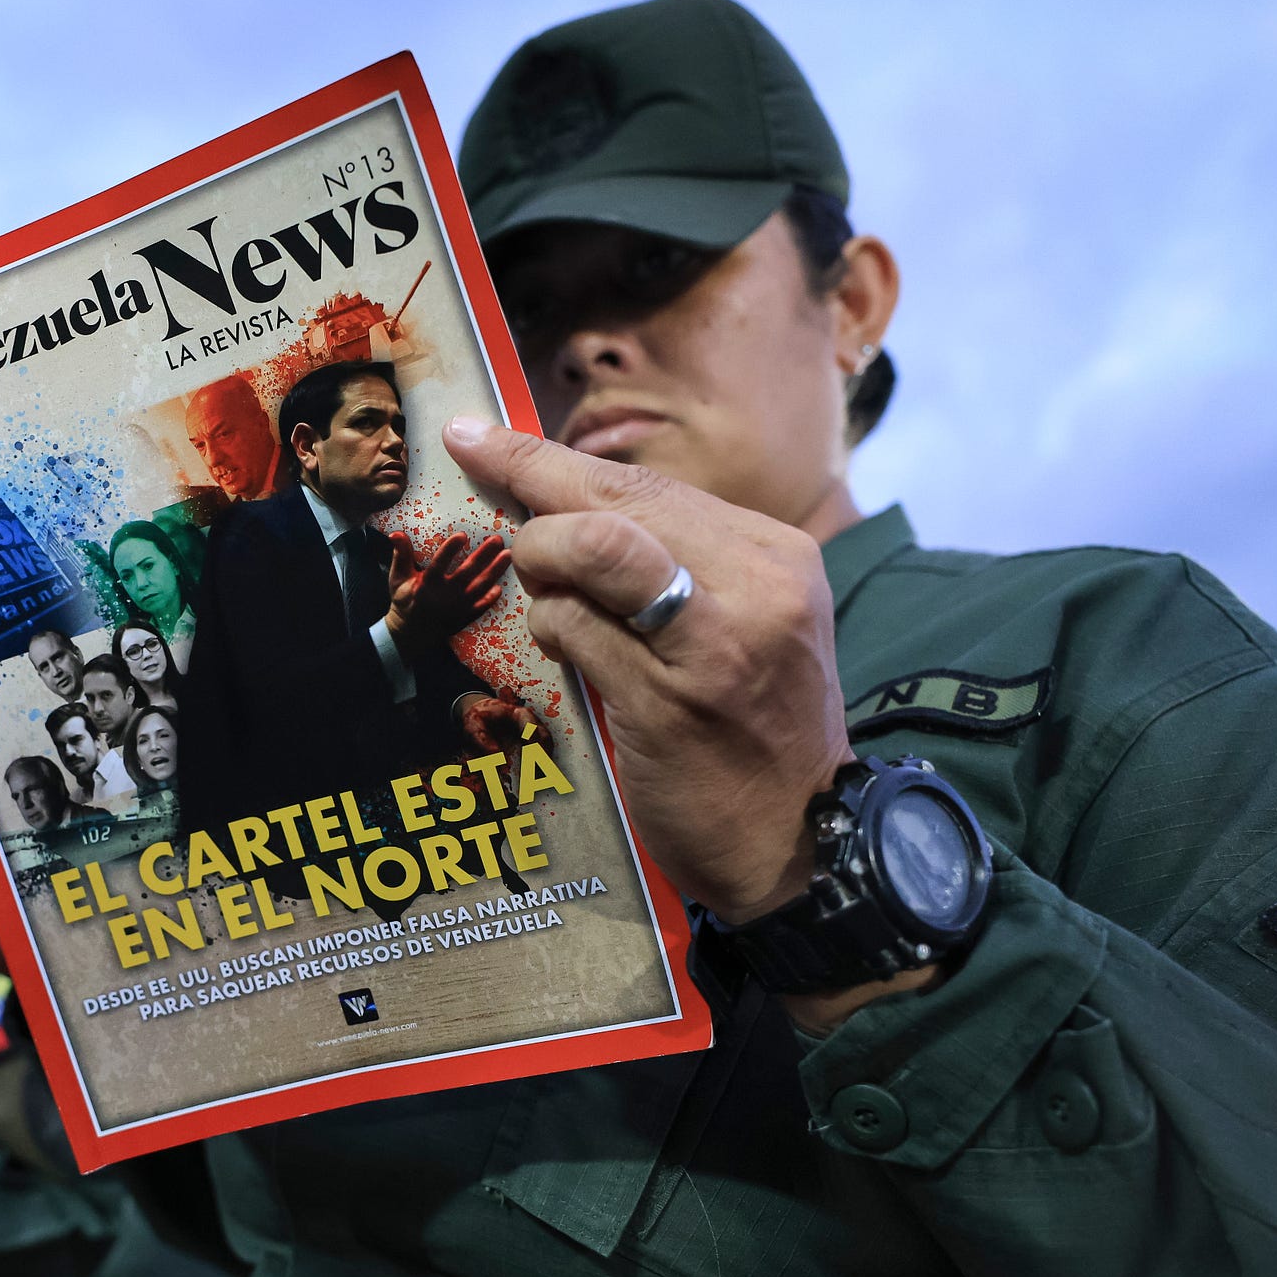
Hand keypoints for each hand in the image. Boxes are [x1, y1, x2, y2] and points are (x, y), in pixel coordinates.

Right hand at [383, 532, 508, 660]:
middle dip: (483, 555)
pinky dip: (491, 597)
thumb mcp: (398, 577)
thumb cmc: (405, 600)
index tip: (462, 535)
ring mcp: (457, 607)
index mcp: (427, 583)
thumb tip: (395, 534)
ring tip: (507, 555)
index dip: (450, 549)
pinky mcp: (464, 616)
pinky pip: (481, 606)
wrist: (411, 633)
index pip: (440, 563)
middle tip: (497, 540)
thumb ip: (400, 555)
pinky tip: (499, 586)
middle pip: (467, 572)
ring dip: (494, 571)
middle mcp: (444, 595)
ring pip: (480, 587)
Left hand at [444, 416, 850, 924]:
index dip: (554, 458)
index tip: (483, 435)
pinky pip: (574, 630)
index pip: (649, 486)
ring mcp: (713, 645)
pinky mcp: (669, 702)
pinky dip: (550, 628)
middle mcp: (754, 588)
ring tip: (541, 588)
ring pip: (590, 550)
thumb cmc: (758, 730)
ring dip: (539, 560)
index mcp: (777, 555)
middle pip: (616, 501)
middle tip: (472, 464)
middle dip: (528, 480)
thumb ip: (674, 563)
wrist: (804, 841)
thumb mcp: (746, 623)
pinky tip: (561, 648)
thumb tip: (561, 504)